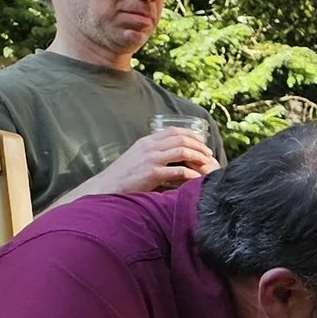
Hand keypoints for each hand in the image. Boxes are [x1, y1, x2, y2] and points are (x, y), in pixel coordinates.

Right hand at [92, 127, 219, 194]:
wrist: (107, 186)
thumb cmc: (123, 176)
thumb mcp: (137, 157)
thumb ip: (152, 153)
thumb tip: (170, 155)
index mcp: (146, 141)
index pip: (173, 130)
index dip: (191, 134)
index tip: (202, 141)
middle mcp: (150, 147)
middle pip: (181, 138)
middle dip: (199, 145)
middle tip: (209, 153)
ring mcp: (151, 159)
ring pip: (182, 151)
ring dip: (198, 156)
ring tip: (207, 164)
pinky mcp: (152, 173)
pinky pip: (178, 171)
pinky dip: (191, 173)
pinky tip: (197, 178)